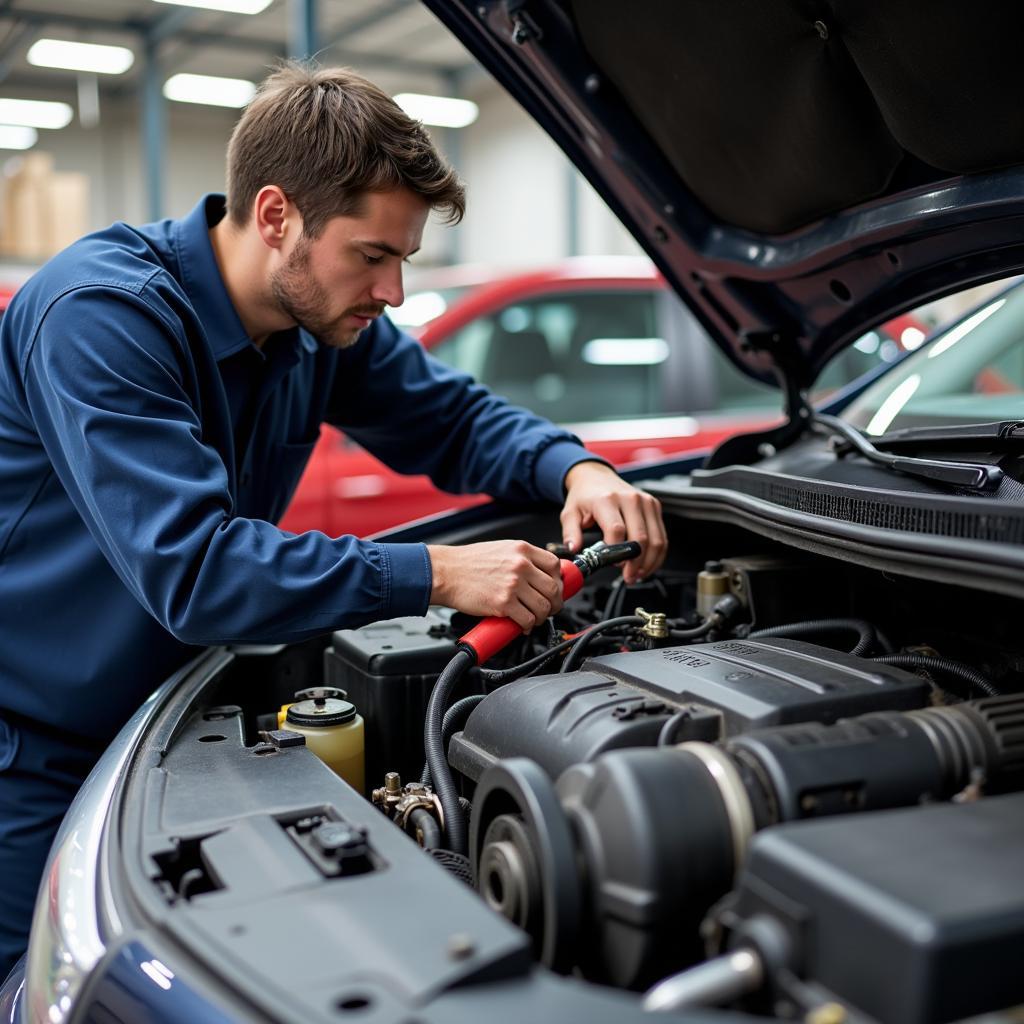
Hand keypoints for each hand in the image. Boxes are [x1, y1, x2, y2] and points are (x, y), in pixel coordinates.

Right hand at [426, 540, 562, 631]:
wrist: (445, 572)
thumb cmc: (468, 562)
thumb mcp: (501, 549)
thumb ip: (521, 558)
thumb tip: (538, 574)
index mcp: (521, 550)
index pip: (555, 565)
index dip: (558, 580)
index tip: (554, 589)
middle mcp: (520, 565)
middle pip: (554, 588)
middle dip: (555, 603)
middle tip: (549, 608)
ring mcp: (513, 584)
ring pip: (544, 606)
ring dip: (542, 616)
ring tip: (534, 618)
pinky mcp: (503, 603)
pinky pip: (528, 619)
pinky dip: (529, 626)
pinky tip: (523, 625)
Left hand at [560, 461, 666, 583]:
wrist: (596, 477)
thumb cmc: (584, 496)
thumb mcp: (570, 513)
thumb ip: (570, 533)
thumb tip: (574, 549)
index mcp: (607, 499)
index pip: (617, 530)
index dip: (616, 552)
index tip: (612, 563)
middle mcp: (630, 499)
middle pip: (641, 538)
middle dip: (635, 563)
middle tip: (628, 577)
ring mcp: (645, 502)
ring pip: (656, 540)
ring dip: (648, 563)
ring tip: (637, 574)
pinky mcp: (654, 506)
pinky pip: (662, 536)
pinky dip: (657, 555)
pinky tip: (646, 565)